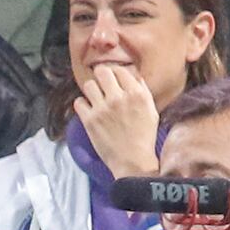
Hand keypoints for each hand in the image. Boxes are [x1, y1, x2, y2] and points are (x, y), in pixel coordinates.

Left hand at [72, 62, 163, 179]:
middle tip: (101, 84)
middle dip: (101, 76)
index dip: (115, 73)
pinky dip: (82, 104)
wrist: (132, 159)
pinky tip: (88, 109)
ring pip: (89, 85)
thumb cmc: (144, 136)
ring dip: (91, 89)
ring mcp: (103, 109)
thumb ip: (142, 90)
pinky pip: (78, 102)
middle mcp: (119, 97)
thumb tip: (133, 75)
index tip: (113, 79)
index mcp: (136, 93)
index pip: (120, 70)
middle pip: (102, 72)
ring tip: (95, 97)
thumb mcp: (151, 109)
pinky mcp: (90, 121)